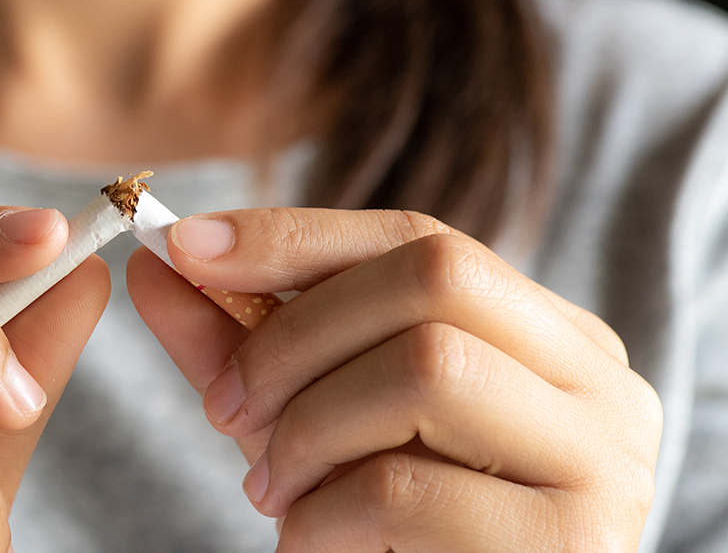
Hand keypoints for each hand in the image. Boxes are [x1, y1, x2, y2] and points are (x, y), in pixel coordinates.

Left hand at [127, 209, 661, 551]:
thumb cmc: (388, 529)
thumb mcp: (315, 417)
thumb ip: (245, 343)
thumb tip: (153, 265)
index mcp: (549, 334)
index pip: (421, 237)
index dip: (295, 235)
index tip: (186, 245)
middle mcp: (598, 381)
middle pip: (434, 277)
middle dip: (296, 333)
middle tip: (226, 407)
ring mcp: (604, 459)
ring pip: (428, 368)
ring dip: (308, 429)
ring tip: (274, 491)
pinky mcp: (575, 543)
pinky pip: (408, 488)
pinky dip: (324, 514)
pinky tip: (311, 543)